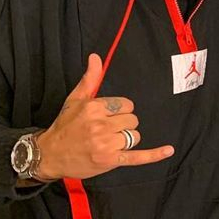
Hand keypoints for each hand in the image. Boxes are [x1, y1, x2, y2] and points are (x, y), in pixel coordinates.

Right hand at [36, 54, 173, 179]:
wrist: (49, 155)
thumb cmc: (64, 126)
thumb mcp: (75, 99)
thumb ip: (90, 78)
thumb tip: (96, 57)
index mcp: (94, 107)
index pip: (126, 105)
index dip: (120, 111)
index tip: (108, 116)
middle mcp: (100, 125)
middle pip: (132, 120)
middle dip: (123, 125)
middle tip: (106, 130)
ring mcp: (106, 144)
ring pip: (134, 136)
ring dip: (126, 140)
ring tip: (109, 142)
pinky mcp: (110, 161)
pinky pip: (137, 157)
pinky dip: (154, 155)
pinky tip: (168, 150)